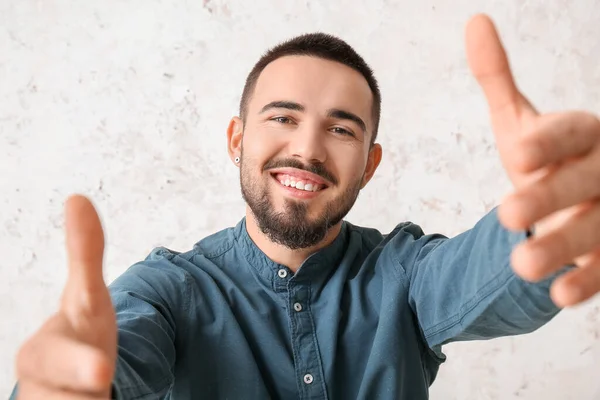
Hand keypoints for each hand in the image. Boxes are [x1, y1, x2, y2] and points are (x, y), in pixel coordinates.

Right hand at [15, 195, 116, 398]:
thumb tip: (78, 197)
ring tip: (103, 394)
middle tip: (104, 385)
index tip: (103, 372)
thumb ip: (84, 253)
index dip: (80, 366)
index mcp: (41, 353)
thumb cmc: (80, 334)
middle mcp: (37, 389)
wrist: (71, 376)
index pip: (57, 361)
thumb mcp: (88, 297)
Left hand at [465, 14, 599, 307]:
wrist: (574, 195)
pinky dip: (587, 282)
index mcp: (582, 133)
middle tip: (507, 214)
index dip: (548, 140)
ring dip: (562, 248)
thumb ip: (497, 77)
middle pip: (581, 182)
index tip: (518, 151)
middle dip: (548, 198)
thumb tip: (475, 22)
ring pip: (595, 228)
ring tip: (521, 266)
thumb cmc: (545, 156)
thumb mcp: (520, 119)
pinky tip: (560, 296)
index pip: (570, 132)